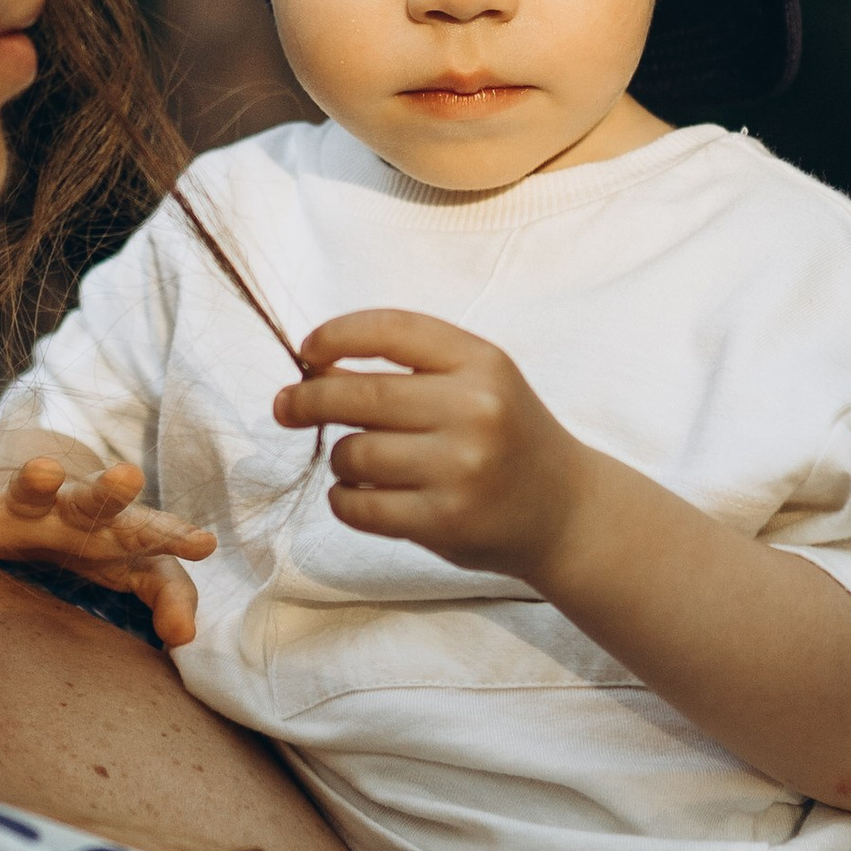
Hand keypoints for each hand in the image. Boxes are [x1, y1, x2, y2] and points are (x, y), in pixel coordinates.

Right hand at [0, 456, 214, 648]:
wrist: (27, 487)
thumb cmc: (90, 537)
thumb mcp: (130, 567)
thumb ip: (168, 594)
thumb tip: (185, 639)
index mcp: (116, 528)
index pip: (151, 533)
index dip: (175, 539)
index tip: (204, 544)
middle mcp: (74, 509)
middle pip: (96, 499)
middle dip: (111, 490)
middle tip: (129, 476)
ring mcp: (27, 503)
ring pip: (34, 487)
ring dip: (39, 478)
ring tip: (44, 469)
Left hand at [273, 308, 586, 581]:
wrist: (564, 509)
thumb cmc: (507, 435)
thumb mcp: (478, 381)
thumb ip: (409, 366)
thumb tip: (314, 367)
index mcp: (481, 362)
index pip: (388, 330)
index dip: (335, 336)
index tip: (307, 351)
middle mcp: (475, 410)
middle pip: (357, 394)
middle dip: (308, 399)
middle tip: (286, 406)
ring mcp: (460, 468)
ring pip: (352, 453)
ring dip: (341, 458)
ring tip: (358, 461)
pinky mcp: (444, 521)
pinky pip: (358, 506)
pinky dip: (344, 500)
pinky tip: (358, 495)